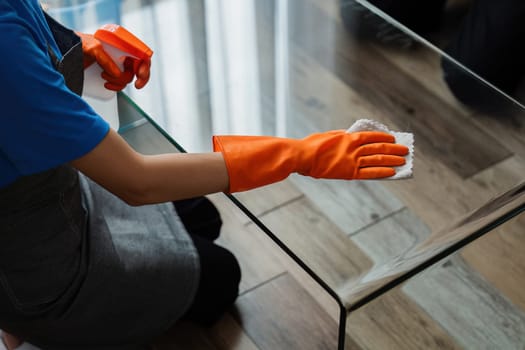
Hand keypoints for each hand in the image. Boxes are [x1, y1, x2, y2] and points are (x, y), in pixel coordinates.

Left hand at [76, 32, 150, 90]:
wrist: (63, 51)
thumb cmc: (76, 43)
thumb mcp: (92, 48)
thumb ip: (105, 59)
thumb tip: (118, 74)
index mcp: (120, 44)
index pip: (141, 54)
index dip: (145, 65)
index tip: (140, 75)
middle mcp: (120, 54)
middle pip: (139, 68)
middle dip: (138, 77)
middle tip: (136, 84)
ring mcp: (115, 65)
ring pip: (128, 78)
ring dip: (120, 82)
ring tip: (105, 78)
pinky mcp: (109, 74)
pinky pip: (120, 83)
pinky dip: (116, 87)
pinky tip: (107, 84)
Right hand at [213, 130, 408, 192]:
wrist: (301, 157)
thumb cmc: (310, 146)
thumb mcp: (328, 136)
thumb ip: (341, 136)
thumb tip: (350, 136)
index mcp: (348, 137)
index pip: (372, 136)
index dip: (384, 137)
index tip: (393, 138)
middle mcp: (353, 147)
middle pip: (379, 147)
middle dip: (394, 148)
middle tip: (405, 150)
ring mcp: (352, 160)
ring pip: (378, 159)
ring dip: (393, 159)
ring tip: (403, 161)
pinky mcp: (349, 172)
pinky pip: (370, 172)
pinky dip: (382, 172)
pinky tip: (392, 173)